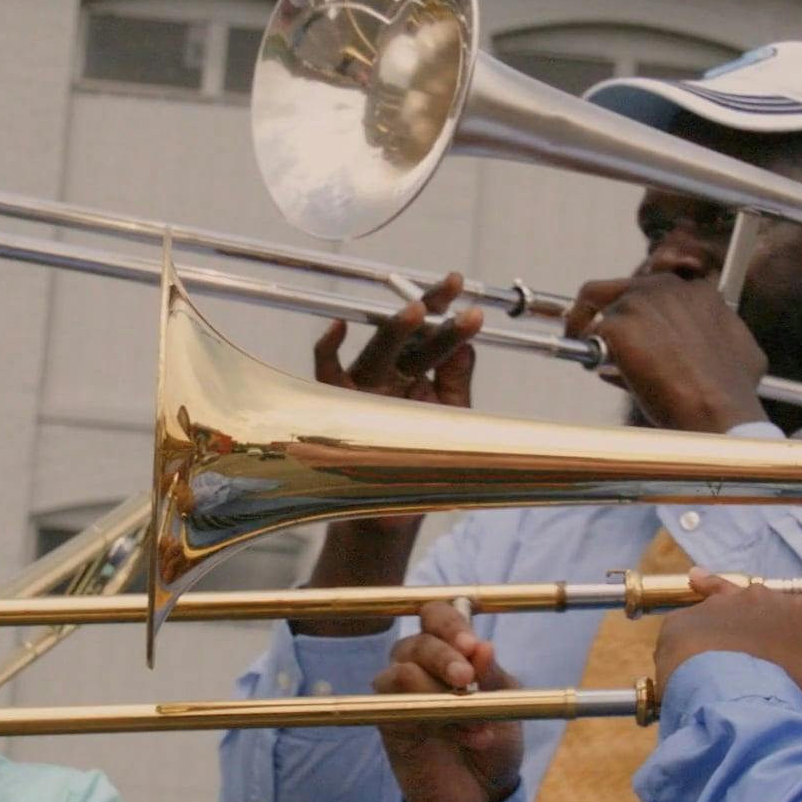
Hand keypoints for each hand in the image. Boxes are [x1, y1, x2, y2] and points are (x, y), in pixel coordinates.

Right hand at [301, 277, 480, 605]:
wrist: (384, 517)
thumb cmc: (417, 466)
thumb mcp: (449, 423)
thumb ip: (457, 384)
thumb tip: (468, 346)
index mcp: (417, 377)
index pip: (436, 343)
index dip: (455, 325)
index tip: (476, 309)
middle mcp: (389, 375)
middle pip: (408, 335)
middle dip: (431, 307)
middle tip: (452, 284)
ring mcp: (361, 386)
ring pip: (376, 350)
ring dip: (395, 328)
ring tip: (418, 310)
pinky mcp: (333, 402)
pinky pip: (325, 371)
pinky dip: (328, 349)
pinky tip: (339, 329)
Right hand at [369, 602, 522, 801]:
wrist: (483, 794)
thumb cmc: (494, 739)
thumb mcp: (505, 703)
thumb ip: (491, 675)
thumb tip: (483, 646)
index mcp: (448, 648)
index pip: (435, 614)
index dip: (449, 624)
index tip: (471, 645)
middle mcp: (418, 664)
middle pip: (417, 642)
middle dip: (445, 658)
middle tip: (466, 680)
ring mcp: (399, 694)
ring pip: (403, 673)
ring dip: (443, 696)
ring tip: (478, 722)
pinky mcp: (389, 724)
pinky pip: (400, 709)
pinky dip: (439, 721)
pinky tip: (467, 736)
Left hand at [559, 273, 769, 435]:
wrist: (720, 410)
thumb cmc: (732, 391)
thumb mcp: (739, 353)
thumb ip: (717, 338)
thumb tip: (700, 348)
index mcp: (699, 292)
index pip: (659, 290)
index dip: (645, 311)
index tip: (638, 328)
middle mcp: (668, 288)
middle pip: (623, 286)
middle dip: (610, 308)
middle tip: (597, 331)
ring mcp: (641, 302)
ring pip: (598, 301)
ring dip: (592, 325)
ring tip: (588, 350)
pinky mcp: (619, 324)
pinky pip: (588, 332)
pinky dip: (586, 348)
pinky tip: (590, 366)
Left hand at [650, 574, 801, 728]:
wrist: (734, 717)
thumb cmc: (793, 702)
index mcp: (795, 607)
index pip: (799, 623)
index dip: (797, 651)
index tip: (790, 676)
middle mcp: (754, 596)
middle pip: (759, 619)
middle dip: (760, 643)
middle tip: (758, 680)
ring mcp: (713, 608)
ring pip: (722, 625)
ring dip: (725, 645)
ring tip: (724, 675)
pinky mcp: (680, 625)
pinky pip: (688, 636)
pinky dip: (692, 653)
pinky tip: (696, 672)